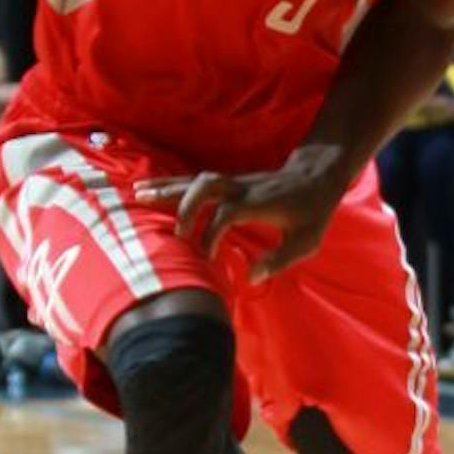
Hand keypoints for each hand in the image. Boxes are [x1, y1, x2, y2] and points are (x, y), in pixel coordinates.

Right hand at [133, 144, 348, 283]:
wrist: (317, 175)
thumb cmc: (313, 211)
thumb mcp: (307, 240)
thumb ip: (280, 259)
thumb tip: (251, 278)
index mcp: (260, 203)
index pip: (226, 214)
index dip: (211, 234)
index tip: (205, 256)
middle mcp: (243, 188)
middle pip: (206, 186)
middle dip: (185, 206)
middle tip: (175, 232)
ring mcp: (235, 182)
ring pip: (196, 179)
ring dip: (167, 187)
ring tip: (137, 193)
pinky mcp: (230, 181)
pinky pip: (196, 180)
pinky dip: (172, 183)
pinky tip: (150, 186)